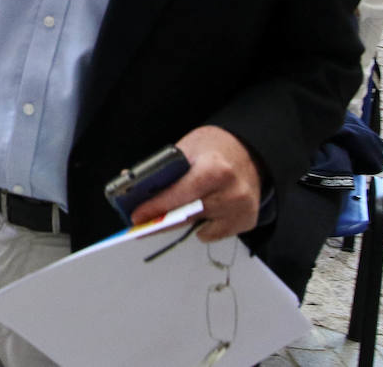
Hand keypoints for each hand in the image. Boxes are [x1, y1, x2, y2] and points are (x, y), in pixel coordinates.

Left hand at [130, 126, 262, 241]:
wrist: (248, 152)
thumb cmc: (214, 149)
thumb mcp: (186, 149)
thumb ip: (164, 170)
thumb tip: (133, 189)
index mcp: (216, 169)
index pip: (180, 194)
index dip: (156, 207)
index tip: (137, 216)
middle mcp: (233, 191)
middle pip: (188, 214)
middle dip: (161, 220)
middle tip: (142, 223)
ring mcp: (242, 209)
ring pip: (199, 227)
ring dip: (183, 221)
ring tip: (175, 209)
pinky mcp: (247, 221)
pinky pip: (214, 233)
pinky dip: (203, 225)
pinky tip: (202, 211)